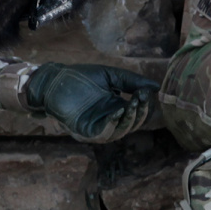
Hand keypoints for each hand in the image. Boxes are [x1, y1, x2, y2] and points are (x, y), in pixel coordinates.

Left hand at [22, 63, 159, 141]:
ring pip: (121, 131)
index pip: (137, 112)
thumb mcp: (111, 76)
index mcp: (116, 106)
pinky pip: (105, 133)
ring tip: (133, 104)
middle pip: (132, 123)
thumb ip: (131, 81)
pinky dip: (114, 124)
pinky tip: (119, 111)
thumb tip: (156, 87)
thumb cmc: (80, 77)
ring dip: (130, 119)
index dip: (144, 104)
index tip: (146, 91)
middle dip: (140, 112)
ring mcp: (98, 126)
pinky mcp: (86, 131)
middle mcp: (109, 119)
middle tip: (141, 97)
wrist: (54, 80)